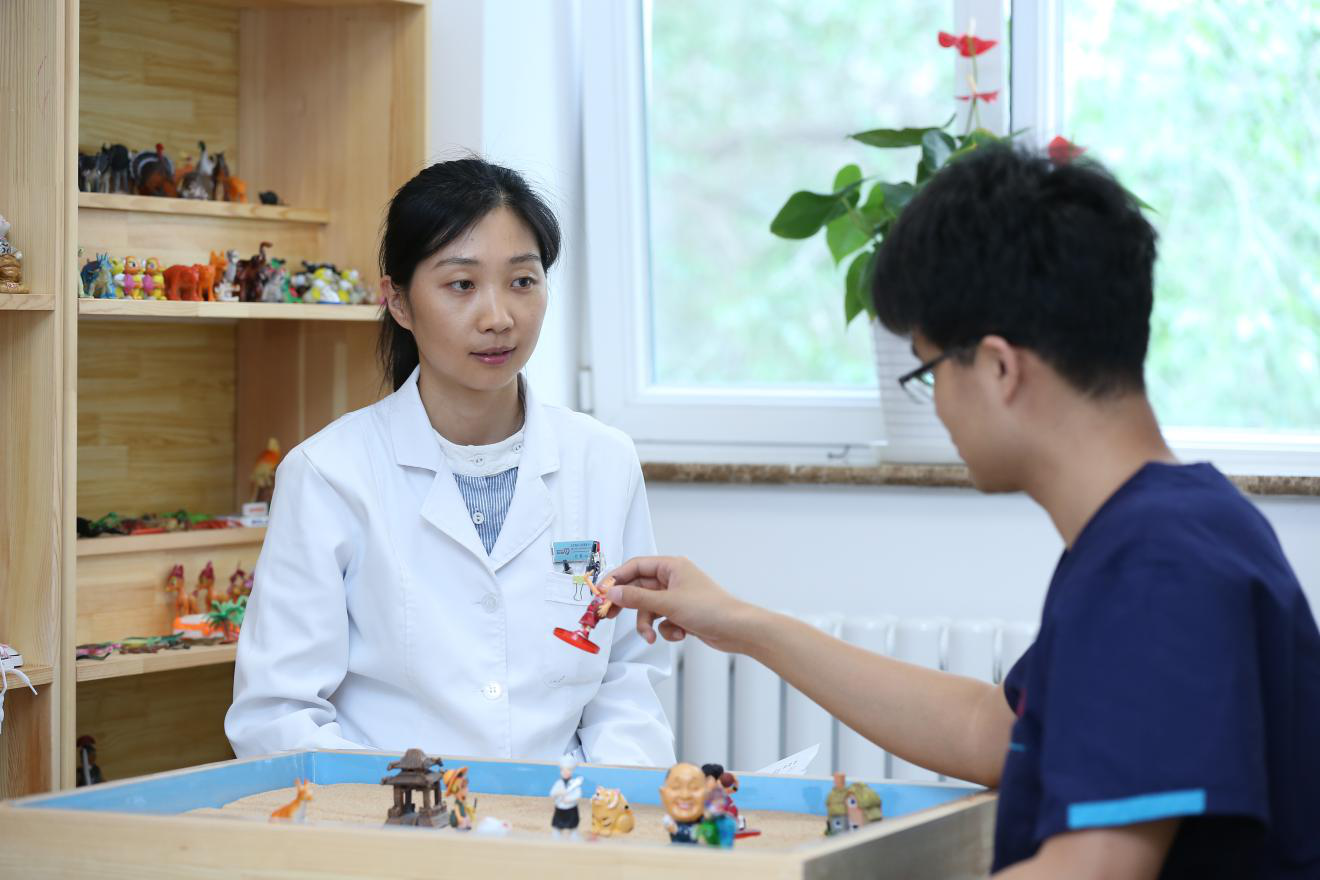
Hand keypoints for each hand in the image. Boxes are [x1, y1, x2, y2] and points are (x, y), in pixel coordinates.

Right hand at [602, 556, 758, 653]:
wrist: (737, 630)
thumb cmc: (708, 609)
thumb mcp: (667, 603)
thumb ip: (636, 598)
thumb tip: (611, 592)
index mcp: (671, 566)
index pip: (636, 566)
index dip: (616, 578)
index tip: (601, 592)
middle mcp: (673, 579)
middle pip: (639, 588)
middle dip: (628, 605)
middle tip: (609, 615)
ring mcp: (677, 597)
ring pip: (649, 608)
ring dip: (647, 624)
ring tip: (651, 637)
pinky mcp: (682, 614)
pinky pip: (662, 620)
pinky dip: (665, 630)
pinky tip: (679, 635)